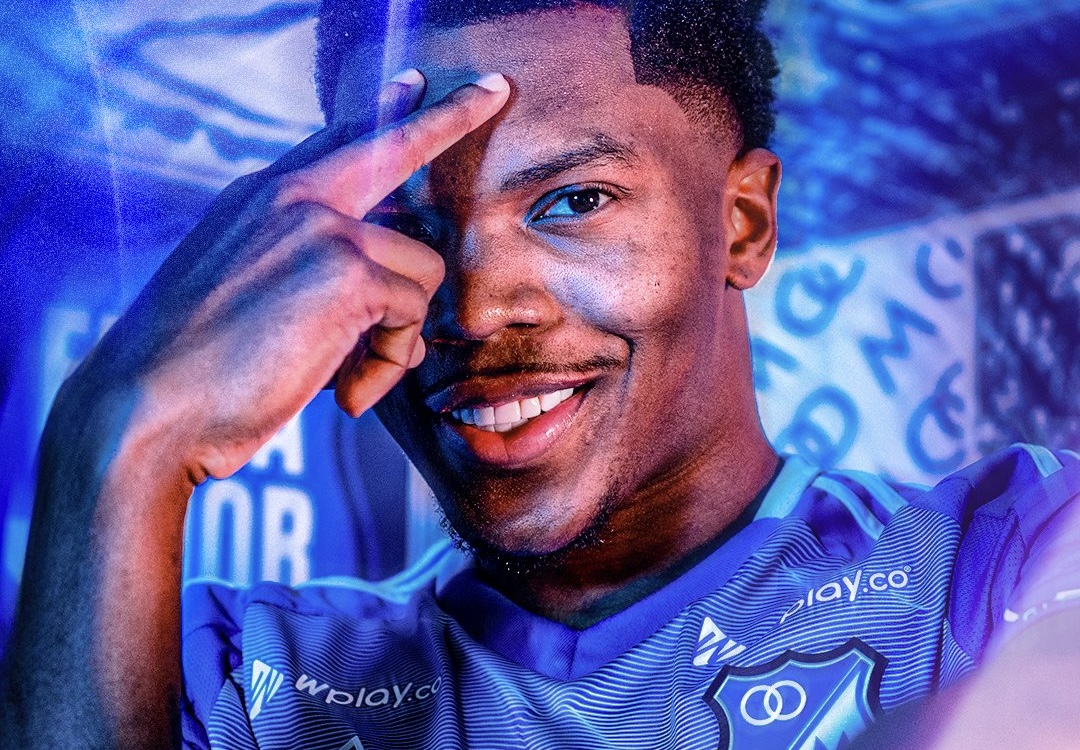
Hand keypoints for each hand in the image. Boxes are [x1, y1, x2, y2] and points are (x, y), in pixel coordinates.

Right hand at [80, 69, 509, 482]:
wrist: (146, 406)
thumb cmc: (196, 368)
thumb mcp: (239, 293)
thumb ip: (299, 267)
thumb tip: (381, 289)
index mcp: (261, 199)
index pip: (334, 141)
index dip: (382, 110)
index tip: (414, 82)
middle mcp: (293, 197)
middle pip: (395, 144)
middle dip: (453, 114)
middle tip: (496, 89)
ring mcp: (322, 227)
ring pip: (422, 271)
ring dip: (397, 336)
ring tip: (350, 376)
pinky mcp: (348, 272)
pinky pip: (413, 316)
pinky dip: (389, 365)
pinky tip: (346, 393)